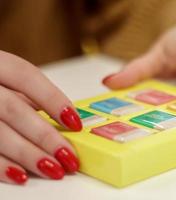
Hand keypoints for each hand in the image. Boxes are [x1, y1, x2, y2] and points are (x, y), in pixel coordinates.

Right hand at [0, 51, 81, 184]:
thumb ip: (28, 94)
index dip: (53, 100)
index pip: (26, 77)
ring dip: (28, 154)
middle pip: (14, 109)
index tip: (75, 123)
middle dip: (44, 135)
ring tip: (53, 169)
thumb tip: (63, 117)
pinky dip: (0, 166)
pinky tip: (20, 175)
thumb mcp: (5, 78)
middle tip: (68, 155)